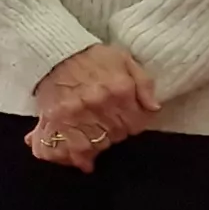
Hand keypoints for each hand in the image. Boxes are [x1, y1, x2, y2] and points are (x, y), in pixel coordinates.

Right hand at [29, 44, 159, 170]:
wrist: (55, 50)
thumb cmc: (92, 57)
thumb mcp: (125, 60)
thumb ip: (144, 84)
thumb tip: (155, 108)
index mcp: (120, 91)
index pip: (136, 125)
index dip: (131, 126)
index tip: (124, 122)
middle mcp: (98, 105)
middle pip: (114, 138)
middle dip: (112, 136)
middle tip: (104, 128)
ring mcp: (74, 114)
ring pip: (90, 148)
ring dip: (92, 150)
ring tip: (90, 148)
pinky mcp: (53, 120)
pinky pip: (61, 148)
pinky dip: (67, 157)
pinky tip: (74, 159)